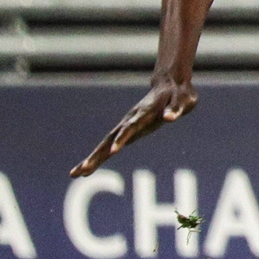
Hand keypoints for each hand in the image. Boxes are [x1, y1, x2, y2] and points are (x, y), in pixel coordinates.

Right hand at [70, 77, 197, 176]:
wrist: (170, 85)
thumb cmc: (179, 95)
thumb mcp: (183, 100)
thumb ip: (176, 109)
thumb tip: (170, 118)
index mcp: (145, 113)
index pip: (131, 127)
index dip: (123, 138)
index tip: (114, 150)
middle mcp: (131, 120)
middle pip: (111, 138)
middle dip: (98, 154)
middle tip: (83, 170)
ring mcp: (127, 125)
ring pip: (106, 143)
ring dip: (93, 158)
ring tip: (75, 173)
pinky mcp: (128, 131)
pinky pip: (110, 146)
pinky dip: (98, 157)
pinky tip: (87, 169)